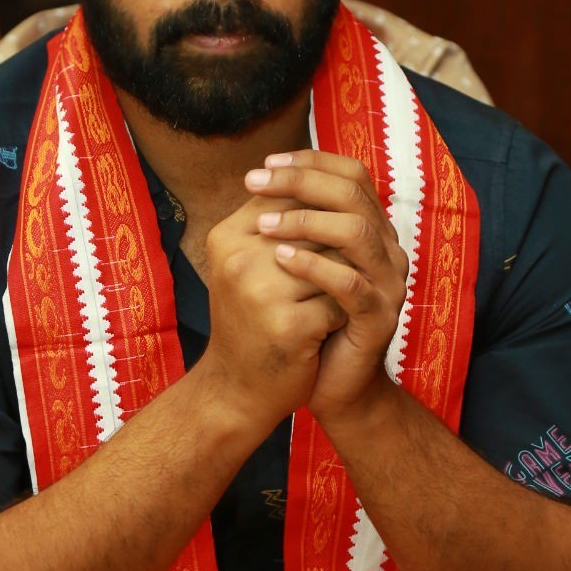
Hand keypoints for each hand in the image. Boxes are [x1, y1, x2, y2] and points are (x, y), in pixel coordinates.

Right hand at [200, 193, 346, 435]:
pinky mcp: (288, 326)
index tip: (324, 245)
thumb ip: (276, 222)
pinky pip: (340, 303)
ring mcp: (261, 292)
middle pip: (318, 227)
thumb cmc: (251, 321)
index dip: (321, 216)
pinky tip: (329, 331)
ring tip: (332, 301)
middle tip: (336, 275)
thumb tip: (328, 179)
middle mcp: (239, 259)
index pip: (290, 197)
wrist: (236, 390)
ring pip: (336, 263)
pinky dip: (342, 316)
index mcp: (227, 236)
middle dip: (336, 251)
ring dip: (343, 282)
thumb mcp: (249, 266)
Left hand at [245, 150, 407, 422]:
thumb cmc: (311, 321)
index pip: (351, 176)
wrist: (331, 385)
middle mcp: (387, 250)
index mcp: (373, 230)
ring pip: (356, 232)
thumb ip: (297, 227)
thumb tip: (263, 178)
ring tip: (263, 225)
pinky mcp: (380, 318)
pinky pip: (351, 284)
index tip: (265, 165)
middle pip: (352, 194)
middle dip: (300, 182)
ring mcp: (388, 284)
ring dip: (305, 222)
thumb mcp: (301, 266)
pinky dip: (313, 267)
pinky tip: (280, 259)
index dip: (309, 163)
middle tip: (256, 183)